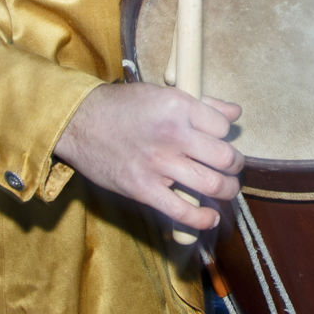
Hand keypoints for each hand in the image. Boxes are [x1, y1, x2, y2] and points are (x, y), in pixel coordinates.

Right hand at [54, 82, 244, 231]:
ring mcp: (159, 164)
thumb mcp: (161, 94)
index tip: (221, 142)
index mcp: (179, 107)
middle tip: (232, 168)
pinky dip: (202, 219)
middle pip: (226, 158)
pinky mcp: (144, 189)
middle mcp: (173, 135)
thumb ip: (201, 105)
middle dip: (235, 166)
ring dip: (226, 191)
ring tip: (225, 189)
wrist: (78, 122)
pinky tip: (209, 218)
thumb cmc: (119, 106)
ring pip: (213, 185)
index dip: (227, 136)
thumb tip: (234, 113)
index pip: (223, 127)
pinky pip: (183, 211)